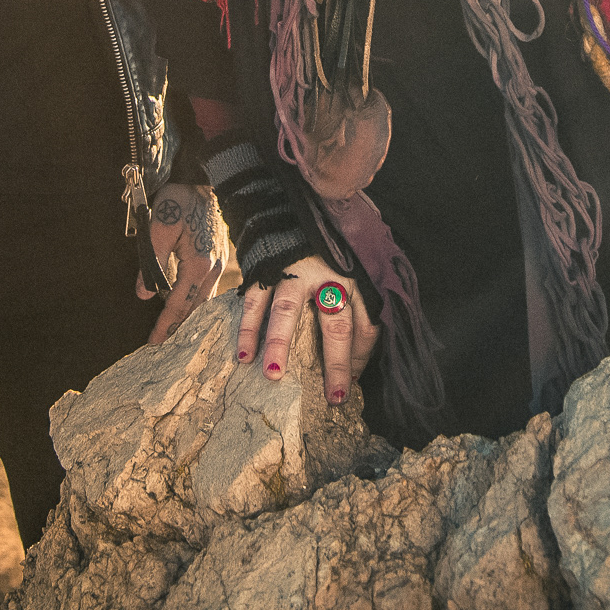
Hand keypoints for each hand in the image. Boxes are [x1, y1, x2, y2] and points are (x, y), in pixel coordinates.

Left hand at [139, 184, 224, 343]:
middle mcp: (213, 268)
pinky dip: (196, 303)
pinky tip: (188, 309)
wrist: (202, 181)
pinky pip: (208, 289)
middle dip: (178, 328)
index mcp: (198, 264)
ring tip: (172, 333)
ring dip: (188, 318)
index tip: (152, 342)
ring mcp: (219, 263)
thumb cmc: (179, 200)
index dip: (165, 324)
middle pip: (194, 308)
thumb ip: (151, 260)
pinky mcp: (218, 257)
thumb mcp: (159, 225)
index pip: (179, 303)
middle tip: (161, 345)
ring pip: (203, 301)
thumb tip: (144, 293)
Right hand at [238, 253, 378, 406]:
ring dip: (280, 344)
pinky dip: (248, 328)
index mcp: (354, 280)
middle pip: (336, 324)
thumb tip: (358, 360)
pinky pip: (256, 300)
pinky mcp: (268, 268)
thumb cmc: (327, 252)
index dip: (361, 357)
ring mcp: (296, 271)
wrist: (291, 212)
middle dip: (336, 363)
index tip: (352, 385)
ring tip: (274, 375)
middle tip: (334, 398)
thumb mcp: (353, 271)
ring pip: (289, 311)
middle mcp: (329, 277)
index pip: (366, 324)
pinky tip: (244, 355)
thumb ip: (358, 306)